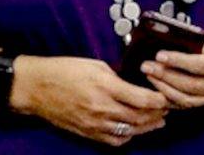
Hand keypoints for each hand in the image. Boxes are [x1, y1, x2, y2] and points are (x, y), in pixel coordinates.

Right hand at [10, 55, 168, 146]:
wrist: (37, 88)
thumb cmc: (63, 71)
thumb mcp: (94, 64)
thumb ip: (116, 76)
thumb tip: (132, 83)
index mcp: (105, 87)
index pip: (142, 99)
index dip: (159, 100)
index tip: (166, 96)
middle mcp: (102, 108)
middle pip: (140, 117)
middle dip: (157, 113)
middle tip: (167, 108)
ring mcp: (95, 124)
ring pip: (131, 130)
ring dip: (147, 126)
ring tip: (157, 121)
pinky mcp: (89, 133)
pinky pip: (115, 140)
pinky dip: (128, 136)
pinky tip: (134, 129)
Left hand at [141, 28, 203, 108]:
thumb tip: (183, 50)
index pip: (200, 65)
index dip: (178, 61)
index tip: (160, 55)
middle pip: (190, 84)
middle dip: (165, 76)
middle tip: (148, 66)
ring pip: (188, 98)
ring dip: (165, 89)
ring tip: (150, 76)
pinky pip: (190, 104)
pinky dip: (172, 99)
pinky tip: (159, 90)